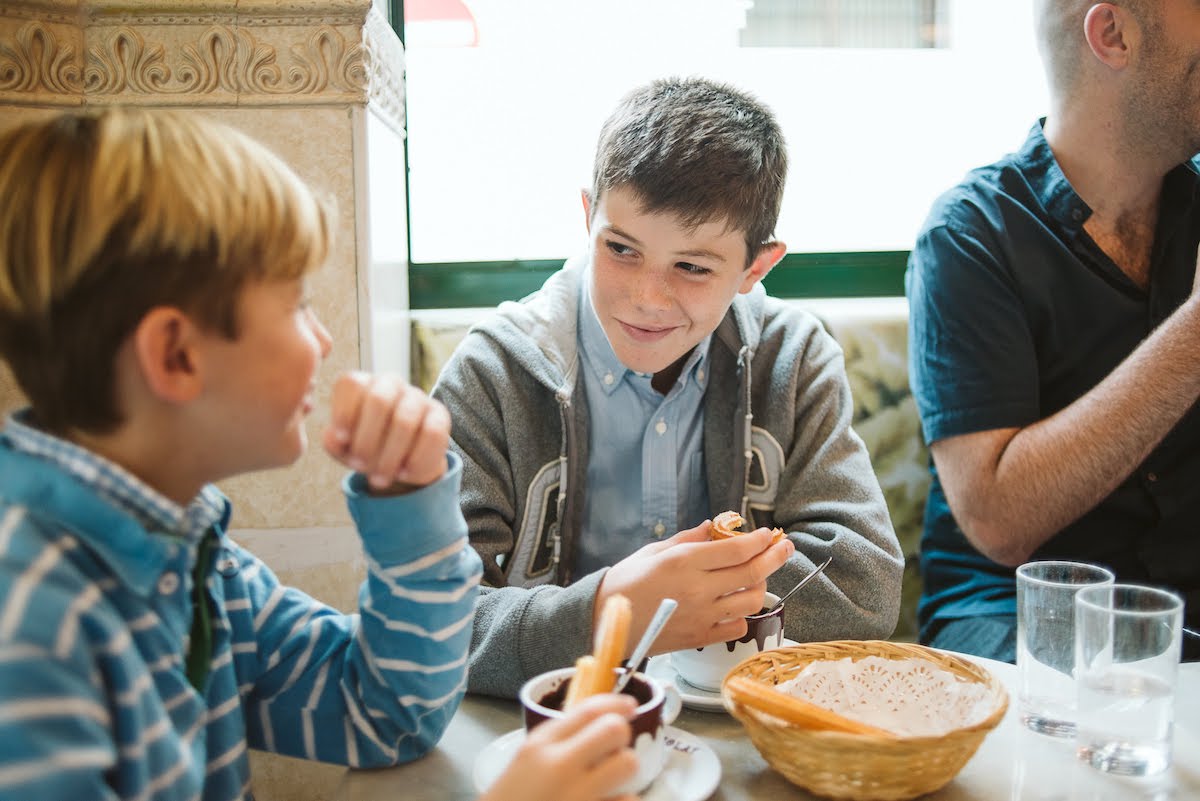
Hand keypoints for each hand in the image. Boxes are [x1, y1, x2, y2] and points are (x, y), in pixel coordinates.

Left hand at [322, 371, 449, 490]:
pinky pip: (432, 433)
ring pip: (405, 420)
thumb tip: (335, 437)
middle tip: (359, 466)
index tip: (342, 440)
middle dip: (367, 439)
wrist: (399, 463)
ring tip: (379, 479)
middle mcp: (390, 383)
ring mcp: (418, 396)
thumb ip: (333, 440)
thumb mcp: (343, 447)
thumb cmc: (364, 448)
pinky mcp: (440, 414)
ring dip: (389, 456)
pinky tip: (404, 473)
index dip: (345, 412)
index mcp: (362, 384)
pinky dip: (416, 459)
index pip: (352, 384)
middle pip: (379, 400)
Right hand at [478, 694, 638, 800]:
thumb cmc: (510, 800)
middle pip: (614, 730)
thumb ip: (558, 742)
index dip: (617, 703)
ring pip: (627, 764)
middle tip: (615, 749)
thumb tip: (598, 724)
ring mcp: (576, 795)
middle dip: (622, 737)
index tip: (631, 706)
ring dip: (625, 772)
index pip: (588, 709)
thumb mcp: (526, 761)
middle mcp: (559, 765)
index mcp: (540, 744)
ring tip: (612, 781)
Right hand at [596, 520, 794, 654]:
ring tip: (754, 577)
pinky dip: (741, 615)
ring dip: (760, 586)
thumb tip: (714, 527)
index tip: (769, 534)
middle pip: (753, 573)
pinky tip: (733, 605)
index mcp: (685, 562)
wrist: (604, 620)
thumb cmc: (626, 581)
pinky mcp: (700, 637)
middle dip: (776, 557)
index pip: (738, 550)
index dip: (760, 541)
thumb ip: (689, 539)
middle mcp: (698, 588)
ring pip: (751, 601)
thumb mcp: (655, 551)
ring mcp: (702, 615)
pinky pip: (737, 627)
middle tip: (785, 548)